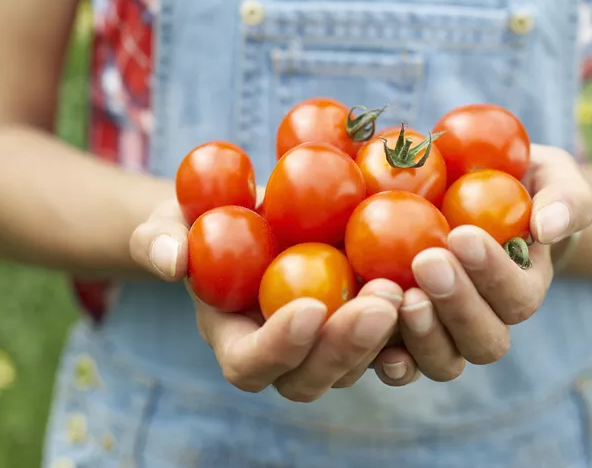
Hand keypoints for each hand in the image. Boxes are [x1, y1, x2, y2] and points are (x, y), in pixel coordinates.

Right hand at [130, 199, 402, 401]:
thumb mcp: (171, 219)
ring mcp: (328, 344)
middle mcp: (284, 356)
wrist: (251, 214)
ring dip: (388, 334)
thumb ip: (160, 238)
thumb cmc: (203, 219)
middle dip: (347, 347)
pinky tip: (432, 282)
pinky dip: (415, 320)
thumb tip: (171, 259)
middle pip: (313, 377)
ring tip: (410, 284)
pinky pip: (394, 339)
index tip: (308, 306)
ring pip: (360, 364)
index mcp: (235, 340)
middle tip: (380, 301)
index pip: (251, 364)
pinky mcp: (364, 322)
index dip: (279, 346)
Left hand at [372, 145, 591, 383]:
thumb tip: (548, 228)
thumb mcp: (553, 177)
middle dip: (456, 304)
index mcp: (524, 288)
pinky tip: (368, 326)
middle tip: (427, 261)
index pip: (517, 297)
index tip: (462, 234)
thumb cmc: (518, 181)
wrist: (472, 189)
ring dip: (423, 333)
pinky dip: (386, 357)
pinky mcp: (404, 330)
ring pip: (444, 360)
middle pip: (483, 340)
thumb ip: (566, 198)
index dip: (491, 273)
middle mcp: (487, 320)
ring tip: (400, 293)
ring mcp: (445, 331)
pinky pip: (400, 361)